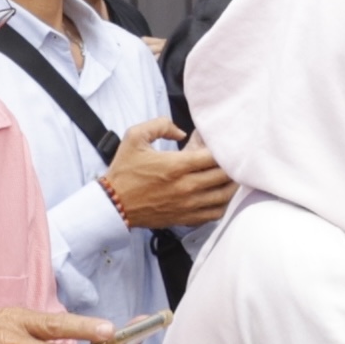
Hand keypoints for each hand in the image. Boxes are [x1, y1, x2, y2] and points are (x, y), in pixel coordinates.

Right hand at [102, 124, 233, 231]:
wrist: (113, 205)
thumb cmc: (124, 171)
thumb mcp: (135, 137)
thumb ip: (160, 125)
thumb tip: (182, 132)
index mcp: (176, 165)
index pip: (214, 156)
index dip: (222, 148)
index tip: (220, 144)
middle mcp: (186, 186)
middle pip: (224, 175)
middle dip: (230, 164)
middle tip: (228, 157)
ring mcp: (188, 204)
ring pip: (224, 195)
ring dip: (231, 183)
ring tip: (230, 174)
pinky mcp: (186, 218)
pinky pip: (215, 213)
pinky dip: (223, 203)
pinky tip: (220, 194)